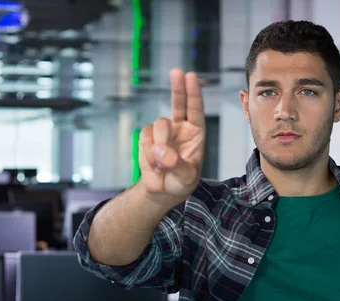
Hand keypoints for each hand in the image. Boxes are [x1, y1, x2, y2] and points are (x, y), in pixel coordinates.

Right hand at [138, 69, 205, 206]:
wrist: (163, 190)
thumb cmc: (181, 182)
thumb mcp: (185, 177)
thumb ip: (175, 164)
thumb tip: (159, 149)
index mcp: (196, 132)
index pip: (195, 109)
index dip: (193, 92)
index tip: (190, 76)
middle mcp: (179, 127)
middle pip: (177, 103)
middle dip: (177, 88)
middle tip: (176, 71)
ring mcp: (162, 132)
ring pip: (158, 127)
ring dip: (158, 148)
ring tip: (162, 167)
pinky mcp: (147, 138)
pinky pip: (144, 140)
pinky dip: (147, 156)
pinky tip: (154, 167)